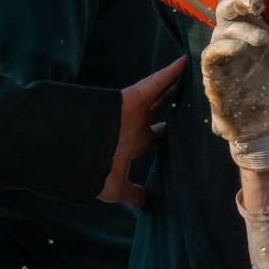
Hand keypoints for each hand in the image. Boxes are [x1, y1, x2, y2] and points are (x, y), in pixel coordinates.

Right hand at [100, 56, 187, 207]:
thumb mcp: (112, 188)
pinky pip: (154, 81)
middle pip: (161, 115)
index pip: (156, 140)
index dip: (171, 139)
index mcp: (131, 145)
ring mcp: (132, 111)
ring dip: (178, 88)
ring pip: (161, 96)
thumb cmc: (90, 170)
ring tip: (200, 82)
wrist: (67, 151)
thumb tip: (146, 206)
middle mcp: (133, 126)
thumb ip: (131, 193)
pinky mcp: (131, 97)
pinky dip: (170, 71)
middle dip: (178, 112)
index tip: (191, 139)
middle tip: (200, 107)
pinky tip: (186, 61)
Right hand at [201, 0, 268, 170]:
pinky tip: (239, 49)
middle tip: (257, 2)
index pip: (246, 4)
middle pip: (227, 9)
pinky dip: (223, 48)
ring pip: (220, 30)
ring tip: (262, 39)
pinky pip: (212, 56)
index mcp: (259, 33)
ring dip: (239, 28)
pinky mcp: (216, 77)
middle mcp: (239, 41)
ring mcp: (226, 59)